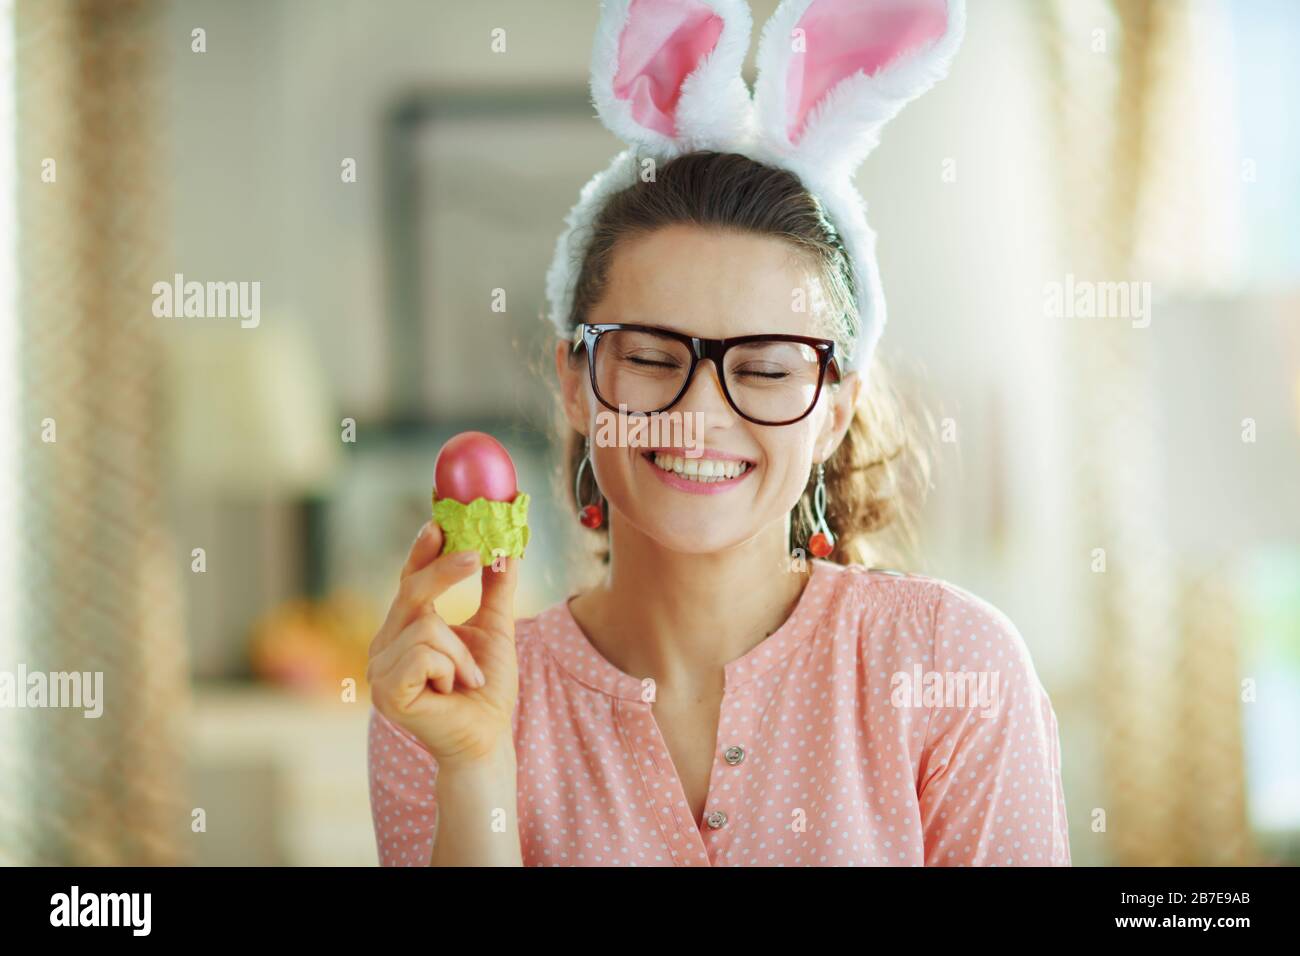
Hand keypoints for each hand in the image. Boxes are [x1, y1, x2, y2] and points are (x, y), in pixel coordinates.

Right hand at [366, 520, 519, 770]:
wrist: (487, 738)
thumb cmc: (487, 689)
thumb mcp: (495, 628)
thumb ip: (496, 589)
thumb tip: (507, 548)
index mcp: (404, 631)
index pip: (408, 582)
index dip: (420, 552)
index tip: (437, 522)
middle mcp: (384, 647)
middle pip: (412, 592)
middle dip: (446, 572)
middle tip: (477, 555)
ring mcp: (379, 671)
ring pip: (425, 625)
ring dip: (459, 652)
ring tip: (466, 678)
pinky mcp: (387, 692)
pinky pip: (423, 653)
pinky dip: (450, 667)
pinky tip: (452, 689)